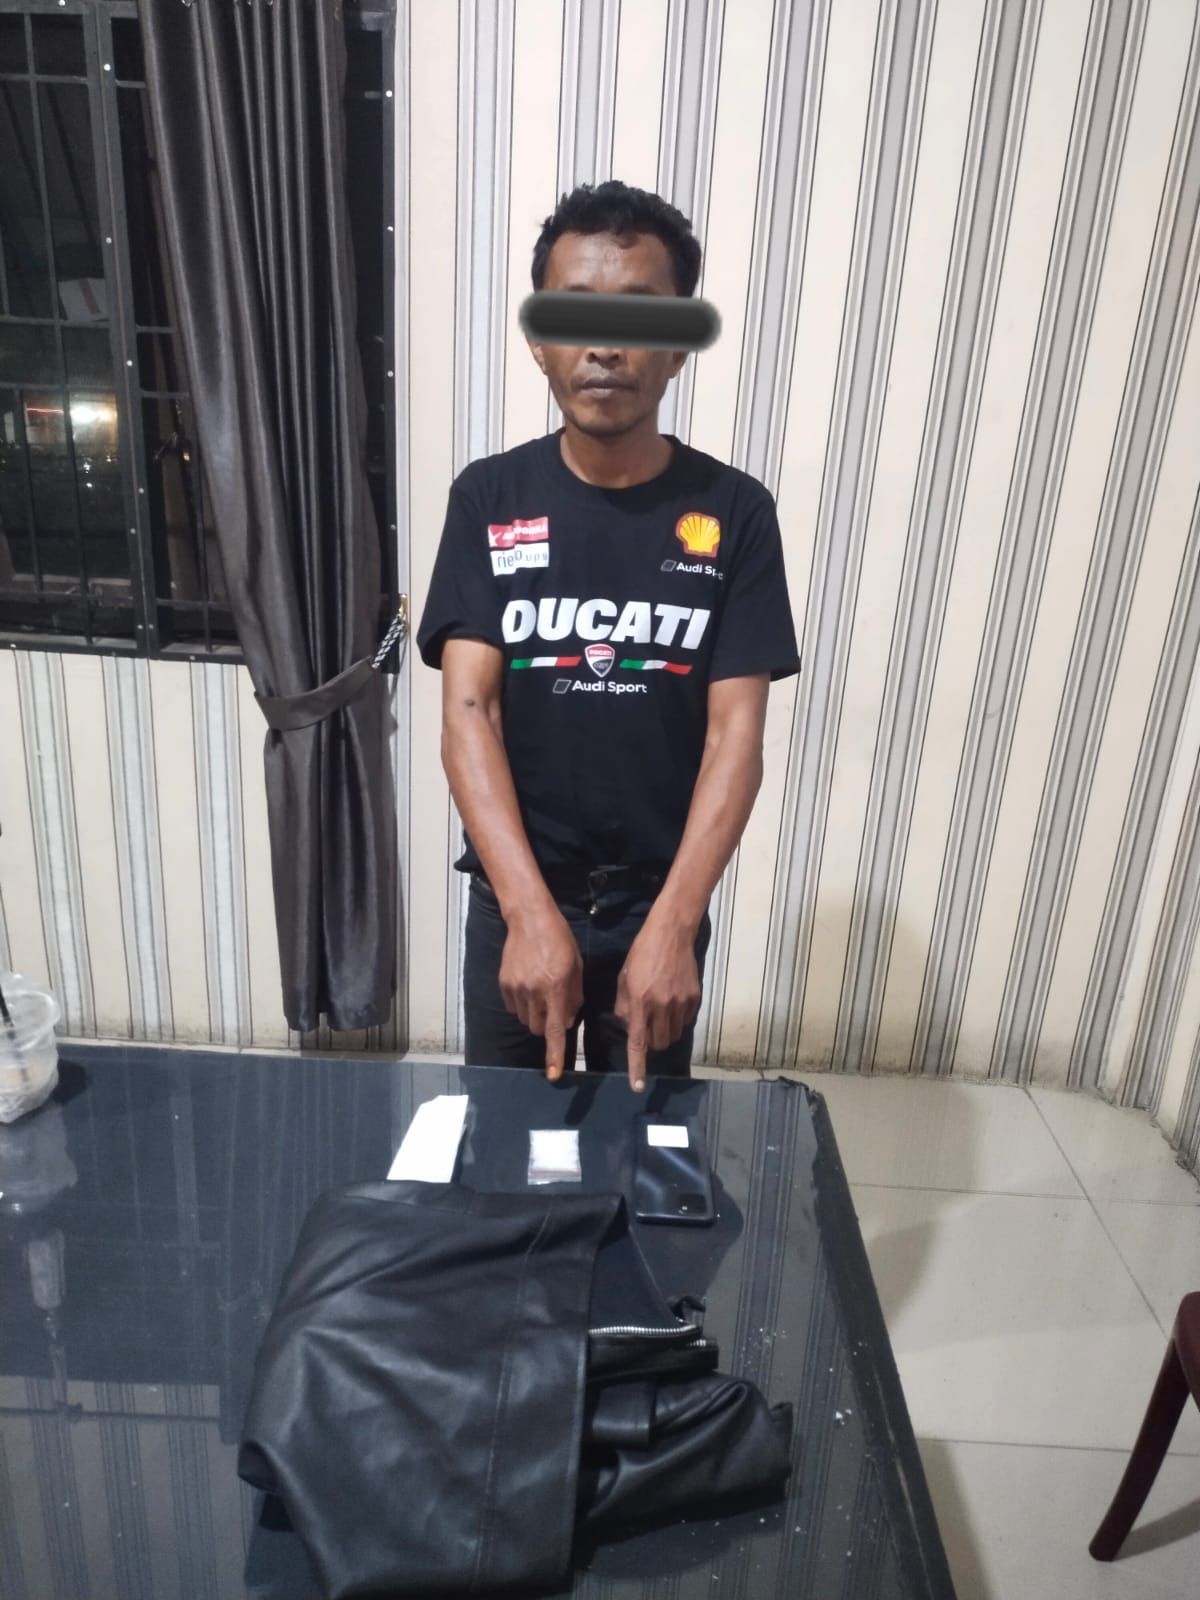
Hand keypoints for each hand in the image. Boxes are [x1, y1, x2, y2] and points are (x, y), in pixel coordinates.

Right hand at [499, 905, 583, 1080]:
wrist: (529, 918)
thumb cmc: (560, 940)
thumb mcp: (576, 967)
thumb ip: (574, 996)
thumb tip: (568, 1021)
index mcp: (556, 987)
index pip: (555, 1030)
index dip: (555, 1054)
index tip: (553, 1075)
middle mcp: (534, 991)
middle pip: (539, 1028)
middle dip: (547, 1024)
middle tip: (554, 1005)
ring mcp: (516, 988)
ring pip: (526, 1019)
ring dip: (535, 1014)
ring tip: (540, 991)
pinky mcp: (504, 984)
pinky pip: (513, 1007)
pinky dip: (522, 1004)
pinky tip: (527, 984)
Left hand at [614, 918, 700, 1092]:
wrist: (672, 933)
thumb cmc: (642, 953)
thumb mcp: (624, 978)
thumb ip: (625, 1005)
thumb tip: (629, 1026)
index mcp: (640, 1002)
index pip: (638, 1043)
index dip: (638, 1067)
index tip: (638, 1087)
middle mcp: (661, 1007)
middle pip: (658, 1044)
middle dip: (650, 1042)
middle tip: (646, 1024)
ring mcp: (681, 1003)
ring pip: (673, 1035)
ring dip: (664, 1031)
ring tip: (659, 1010)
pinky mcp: (695, 999)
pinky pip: (685, 1021)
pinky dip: (677, 1018)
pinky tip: (672, 1000)